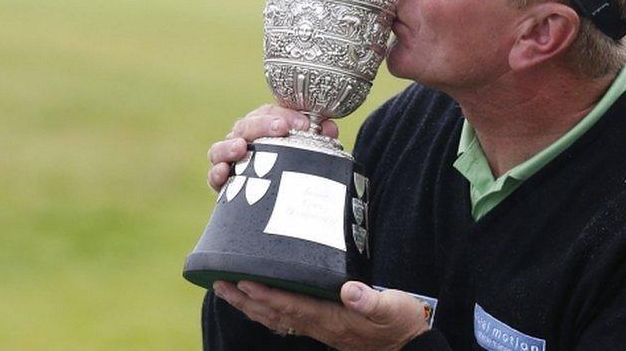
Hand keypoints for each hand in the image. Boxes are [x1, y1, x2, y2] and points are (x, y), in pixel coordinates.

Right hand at [205, 104, 339, 191]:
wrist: (281, 205)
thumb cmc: (295, 167)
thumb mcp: (309, 151)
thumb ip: (319, 137)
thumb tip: (329, 128)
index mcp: (264, 127)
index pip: (270, 112)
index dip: (286, 114)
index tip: (304, 124)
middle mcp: (245, 140)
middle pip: (246, 126)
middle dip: (263, 125)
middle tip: (281, 128)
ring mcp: (231, 160)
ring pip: (221, 148)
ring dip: (229, 146)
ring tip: (241, 148)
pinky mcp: (223, 183)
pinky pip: (213, 176)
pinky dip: (216, 172)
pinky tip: (224, 171)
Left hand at [213, 280, 429, 350]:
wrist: (407, 345)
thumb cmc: (400, 323)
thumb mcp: (392, 308)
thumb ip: (371, 301)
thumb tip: (350, 290)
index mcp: (330, 318)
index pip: (290, 305)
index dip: (265, 294)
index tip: (243, 281)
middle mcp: (318, 325)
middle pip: (273, 313)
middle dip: (244, 299)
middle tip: (218, 283)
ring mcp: (318, 327)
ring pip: (275, 317)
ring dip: (249, 305)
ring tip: (228, 291)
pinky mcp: (323, 325)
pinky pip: (286, 319)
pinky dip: (267, 310)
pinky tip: (259, 302)